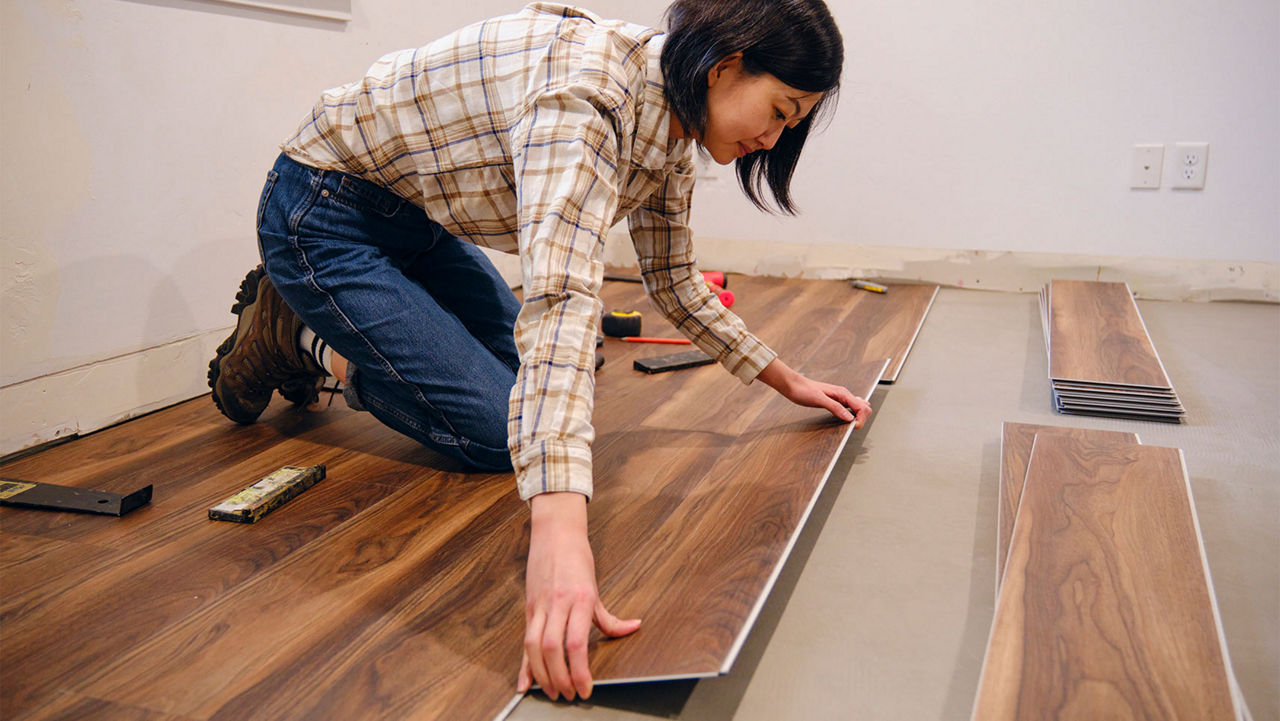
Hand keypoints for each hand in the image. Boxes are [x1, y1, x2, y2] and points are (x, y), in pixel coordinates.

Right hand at [517, 492, 641, 700]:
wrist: (555, 533)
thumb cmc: (577, 558)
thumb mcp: (596, 588)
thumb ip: (610, 617)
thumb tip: (633, 628)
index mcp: (580, 599)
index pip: (576, 643)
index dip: (579, 670)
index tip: (586, 688)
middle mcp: (558, 604)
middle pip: (553, 649)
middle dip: (560, 678)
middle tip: (569, 696)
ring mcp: (540, 606)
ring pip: (534, 646)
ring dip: (542, 675)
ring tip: (553, 692)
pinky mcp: (529, 608)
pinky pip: (524, 640)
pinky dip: (523, 665)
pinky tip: (524, 683)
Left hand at [756, 358, 872, 427]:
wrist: (794, 386)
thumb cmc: (804, 390)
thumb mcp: (819, 400)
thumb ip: (835, 408)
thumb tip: (849, 418)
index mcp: (843, 393)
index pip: (862, 407)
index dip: (861, 419)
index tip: (853, 426)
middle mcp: (844, 395)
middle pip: (864, 407)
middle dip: (862, 418)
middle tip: (852, 427)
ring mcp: (840, 398)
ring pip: (858, 408)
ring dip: (858, 417)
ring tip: (850, 425)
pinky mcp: (835, 401)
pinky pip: (850, 408)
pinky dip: (852, 415)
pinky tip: (846, 419)